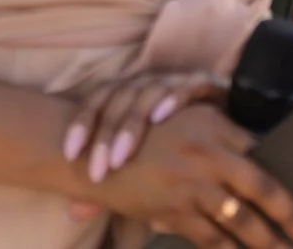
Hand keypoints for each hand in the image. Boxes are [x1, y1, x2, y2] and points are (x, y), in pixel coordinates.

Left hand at [63, 68, 225, 181]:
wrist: (222, 129)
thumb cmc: (175, 145)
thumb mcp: (140, 163)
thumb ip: (111, 181)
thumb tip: (76, 211)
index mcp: (128, 95)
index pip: (98, 97)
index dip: (82, 122)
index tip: (70, 154)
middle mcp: (149, 84)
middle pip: (120, 97)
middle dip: (105, 134)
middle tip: (100, 169)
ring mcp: (177, 81)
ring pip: (148, 91)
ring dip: (132, 123)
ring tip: (121, 156)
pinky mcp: (207, 84)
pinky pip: (189, 85)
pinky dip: (172, 99)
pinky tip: (160, 118)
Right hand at [84, 104, 292, 248]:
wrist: (95, 155)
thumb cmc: (148, 137)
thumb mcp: (190, 125)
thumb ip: (224, 139)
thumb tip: (259, 155)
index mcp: (216, 127)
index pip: (265, 151)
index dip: (289, 171)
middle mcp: (209, 154)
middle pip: (264, 189)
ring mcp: (190, 186)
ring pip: (240, 220)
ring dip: (266, 243)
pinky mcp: (171, 212)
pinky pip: (208, 238)